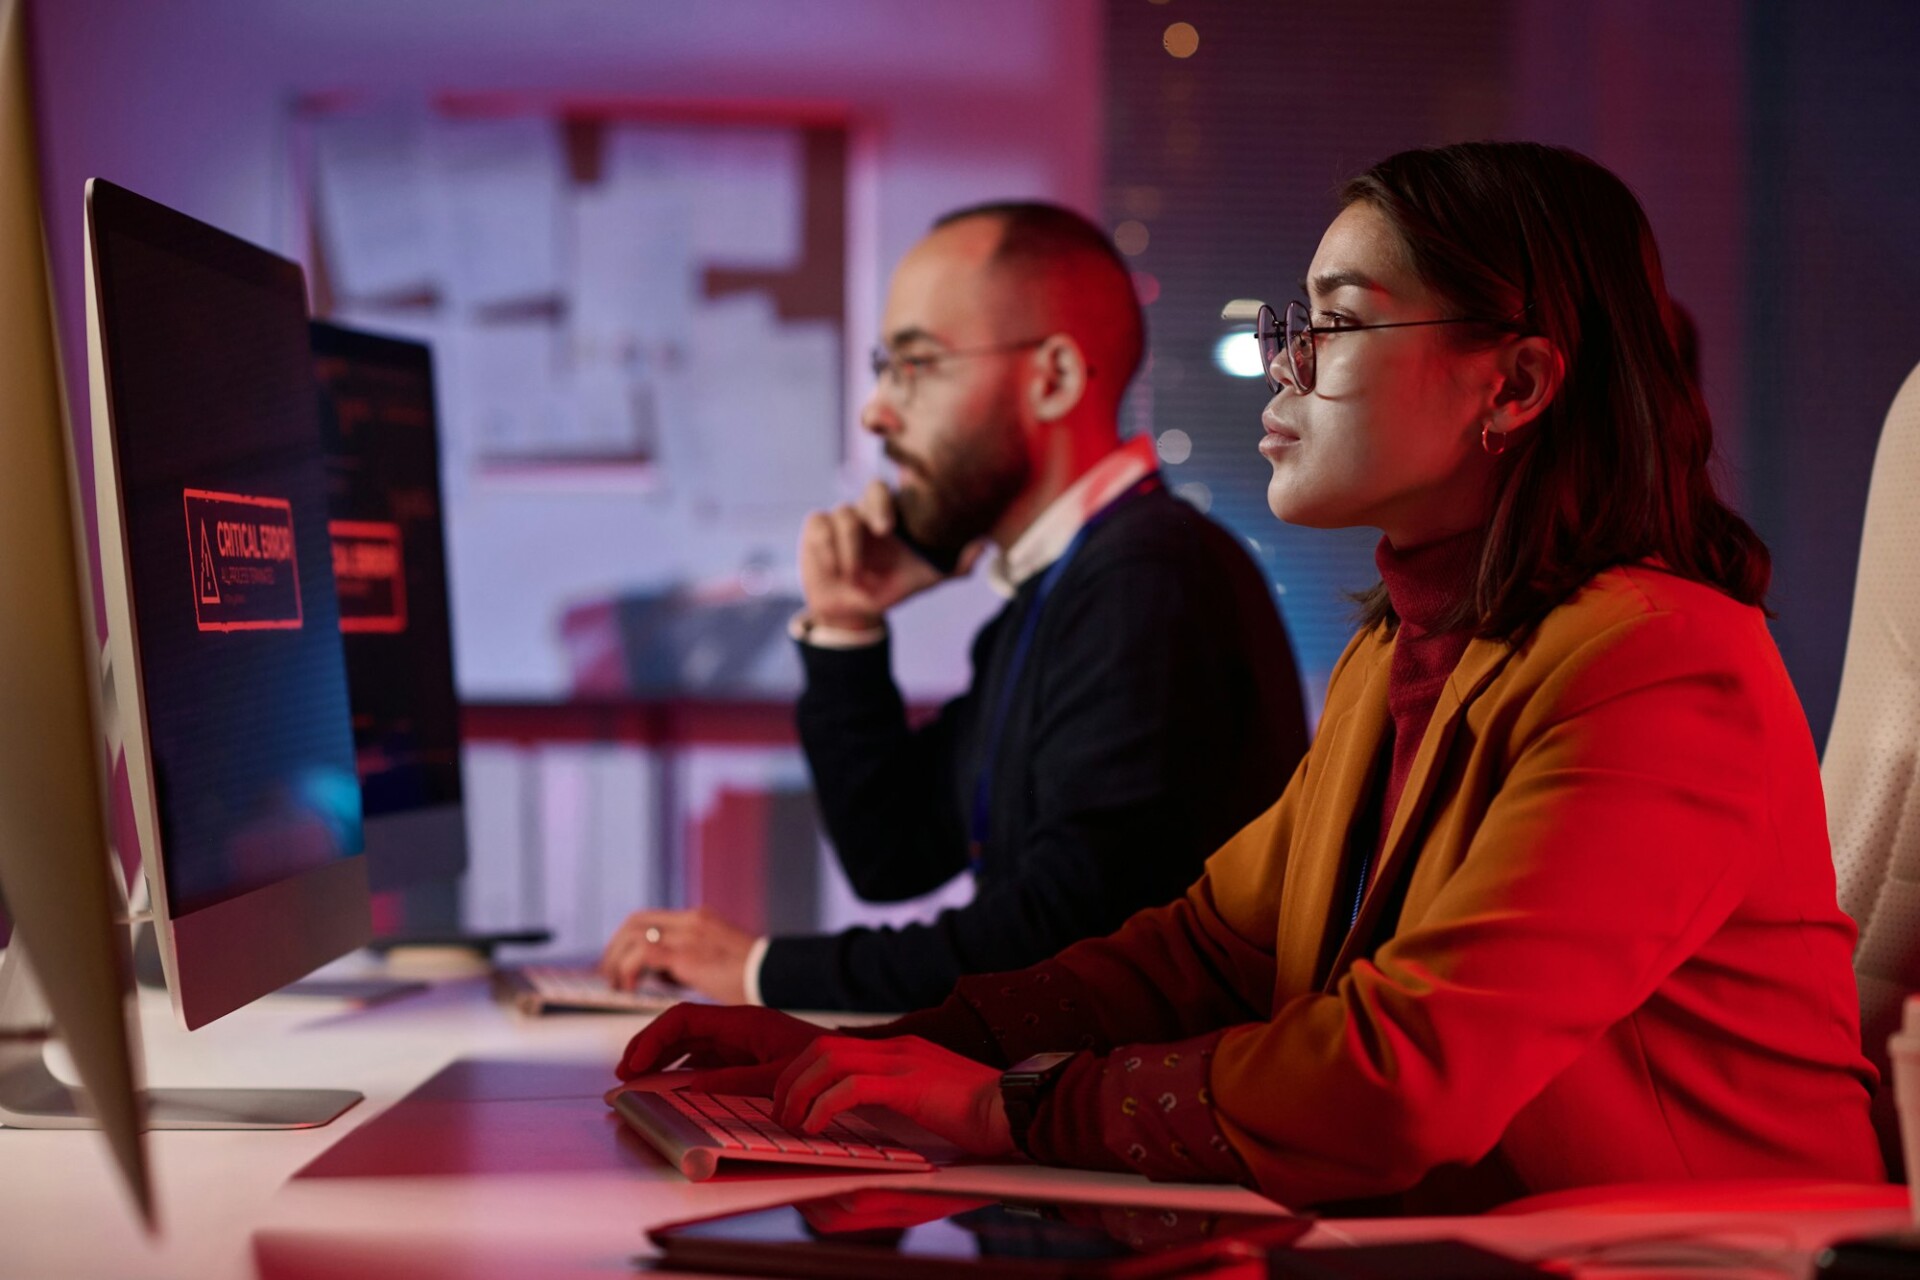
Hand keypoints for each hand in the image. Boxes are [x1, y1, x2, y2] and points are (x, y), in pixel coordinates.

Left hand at [598, 906, 752, 1003]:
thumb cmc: (753, 977)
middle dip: (614, 948)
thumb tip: (665, 974)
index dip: (626, 939)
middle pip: (634, 921)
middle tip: (608, 975)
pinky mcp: (687, 954)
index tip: (617, 962)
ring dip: (616, 960)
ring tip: (615, 985)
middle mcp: (691, 920)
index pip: (650, 918)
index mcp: (699, 919)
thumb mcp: (718, 960)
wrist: (776, 977)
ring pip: (632, 933)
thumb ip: (690, 960)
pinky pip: (643, 954)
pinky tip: (629, 990)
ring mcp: (689, 934)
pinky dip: (628, 970)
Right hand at [608, 1004, 824, 1100]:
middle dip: (648, 1047)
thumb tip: (693, 1085)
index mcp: (742, 1021)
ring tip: (637, 1080)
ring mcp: (738, 1039)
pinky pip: (703, 1057)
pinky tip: (668, 1084)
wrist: (851, 1063)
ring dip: (660, 1058)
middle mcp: (736, 1025)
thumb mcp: (779, 1076)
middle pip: (680, 1028)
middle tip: (623, 1075)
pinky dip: (681, 1068)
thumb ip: (736, 1080)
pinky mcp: (743, 1054)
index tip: (633, 1064)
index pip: (685, 1018)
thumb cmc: (822, 1065)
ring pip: (688, 1042)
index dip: (653, 1038)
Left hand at [773, 1034, 1014, 1158]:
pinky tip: (816, 1125)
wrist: (1018, 1111)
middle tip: (780, 1114)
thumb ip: (896, 1103)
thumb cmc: (979, 1120)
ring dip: (799, 1092)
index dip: (802, 1072)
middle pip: (820, 1048)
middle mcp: (897, 1048)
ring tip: (792, 1122)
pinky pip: (851, 1086)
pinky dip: (824, 1104)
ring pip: (827, 1060)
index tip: (788, 1102)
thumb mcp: (927, 1104)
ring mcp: (903, 1061)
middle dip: (790, 1080)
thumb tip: (862, 1124)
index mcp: (900, 1051)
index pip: (834, 1046)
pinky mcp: (909, 1082)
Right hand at [797, 480, 978, 629]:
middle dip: (877, 505)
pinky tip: (836, 569)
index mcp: (900, 513)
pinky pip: (818, 525)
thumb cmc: (895, 586)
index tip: (915, 472)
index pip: (904, 482)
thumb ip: (957, 563)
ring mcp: (843, 517)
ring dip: (851, 549)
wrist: (858, 612)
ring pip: (844, 514)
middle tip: (885, 529)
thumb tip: (984, 546)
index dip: (907, 470)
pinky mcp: (817, 529)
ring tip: (855, 576)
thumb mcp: (928, 577)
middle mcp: (872, 510)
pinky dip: (827, 548)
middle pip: (873, 489)